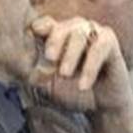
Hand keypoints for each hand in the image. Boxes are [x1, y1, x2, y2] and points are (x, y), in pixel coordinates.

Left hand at [30, 16, 132, 132]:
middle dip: (54, 41)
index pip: (45, 24)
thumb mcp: (48, 85)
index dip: (38, 27)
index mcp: (58, 36)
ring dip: (71, 54)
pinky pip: (100, 47)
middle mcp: (75, 29)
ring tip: (64, 74)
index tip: (32, 34)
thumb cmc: (72, 92)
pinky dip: (90, 66)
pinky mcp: (110, 43)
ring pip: (80, 33)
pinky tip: (83, 84)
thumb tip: (22, 66)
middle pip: (62, 26)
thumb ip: (36, 73)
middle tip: (49, 58)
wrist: (99, 108)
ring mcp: (94, 32)